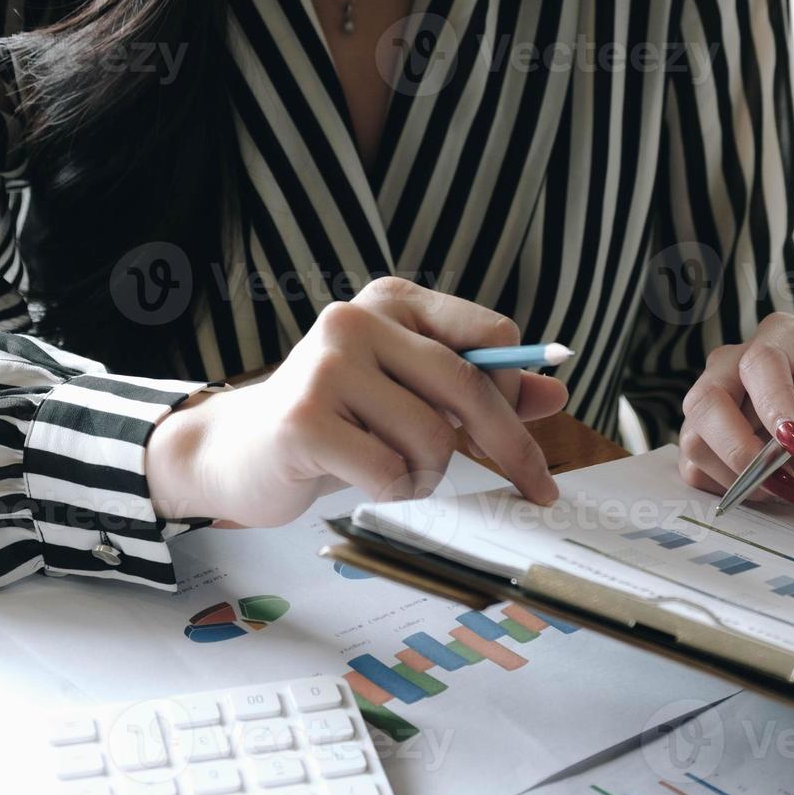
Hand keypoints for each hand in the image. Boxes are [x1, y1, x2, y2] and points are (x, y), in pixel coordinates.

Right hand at [147, 277, 568, 525]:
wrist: (238, 452)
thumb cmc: (338, 423)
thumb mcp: (412, 396)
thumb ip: (481, 390)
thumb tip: (555, 392)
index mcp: (394, 302)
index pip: (491, 334)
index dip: (515, 391)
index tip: (527, 436)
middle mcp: (358, 319)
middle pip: (470, 386)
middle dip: (510, 448)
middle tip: (536, 490)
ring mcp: (327, 365)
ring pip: (433, 438)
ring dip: (429, 475)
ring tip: (394, 472)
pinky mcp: (304, 419)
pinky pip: (390, 471)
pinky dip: (394, 492)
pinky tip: (366, 484)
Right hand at [678, 313, 793, 598]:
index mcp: (789, 341)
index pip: (762, 359)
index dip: (772, 401)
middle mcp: (741, 366)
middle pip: (709, 396)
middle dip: (738, 444)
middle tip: (780, 477)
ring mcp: (718, 407)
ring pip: (694, 436)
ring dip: (735, 473)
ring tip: (785, 489)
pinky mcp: (709, 448)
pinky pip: (693, 470)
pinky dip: (727, 490)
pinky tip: (767, 494)